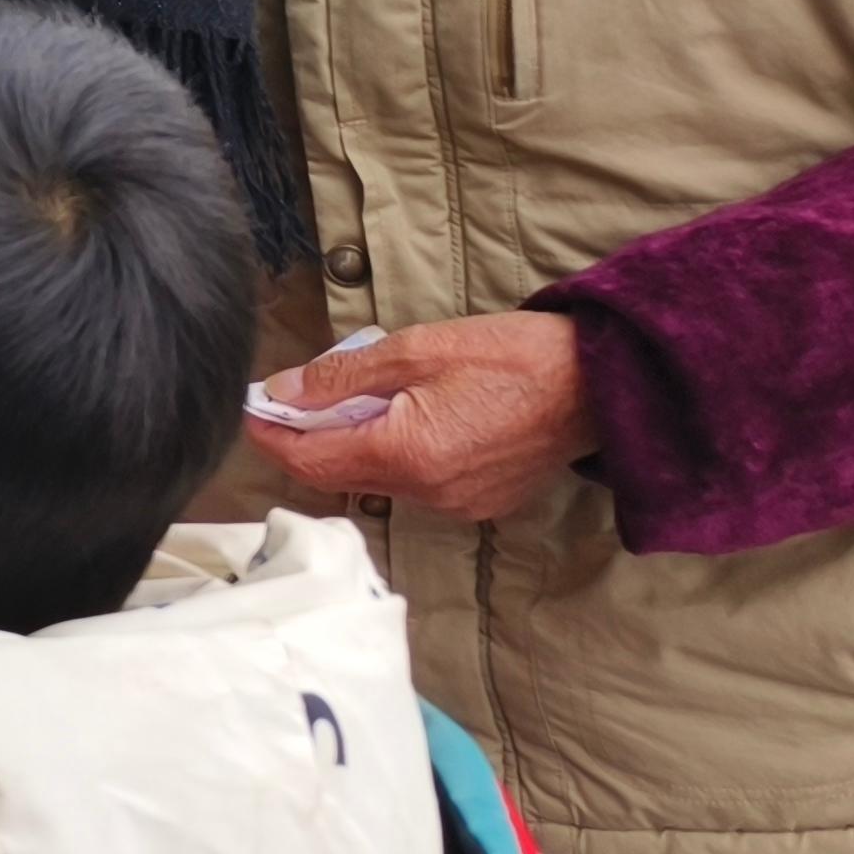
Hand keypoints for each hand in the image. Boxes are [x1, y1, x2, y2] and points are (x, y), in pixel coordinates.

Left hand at [242, 312, 592, 522]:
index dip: (272, 436)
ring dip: (351, 445)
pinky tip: (399, 418)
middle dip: (307, 439)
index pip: (311, 462)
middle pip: (339, 476)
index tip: (251, 408)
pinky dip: (391, 454)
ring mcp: (457, 504)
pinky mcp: (480, 502)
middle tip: (292, 397)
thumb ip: (342, 376)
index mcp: (408, 454)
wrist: (602, 386)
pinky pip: (414, 485)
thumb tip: (282, 392)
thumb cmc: (513, 357)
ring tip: (352, 400)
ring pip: (375, 481)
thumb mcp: (417, 349)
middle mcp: (429, 493)